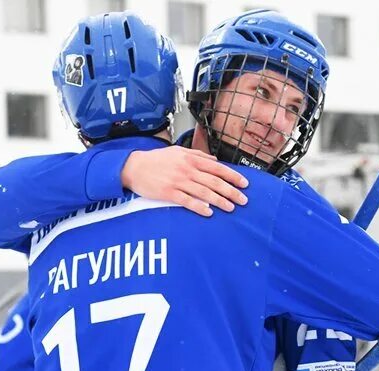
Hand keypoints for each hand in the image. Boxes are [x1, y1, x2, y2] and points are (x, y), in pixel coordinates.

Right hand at [121, 146, 248, 216]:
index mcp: (191, 159)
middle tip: (243, 200)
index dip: (233, 176)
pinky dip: (199, 207)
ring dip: (219, 201)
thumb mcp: (178, 151)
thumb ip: (198, 155)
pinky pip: (187, 201)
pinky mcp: (168, 193)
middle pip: (214, 181)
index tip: (244, 184)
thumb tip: (215, 160)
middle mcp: (187, 170)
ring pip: (204, 192)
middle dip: (231, 191)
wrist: (133, 167)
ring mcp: (178, 182)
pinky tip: (209, 212)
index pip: (218, 168)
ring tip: (231, 208)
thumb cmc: (156, 160)